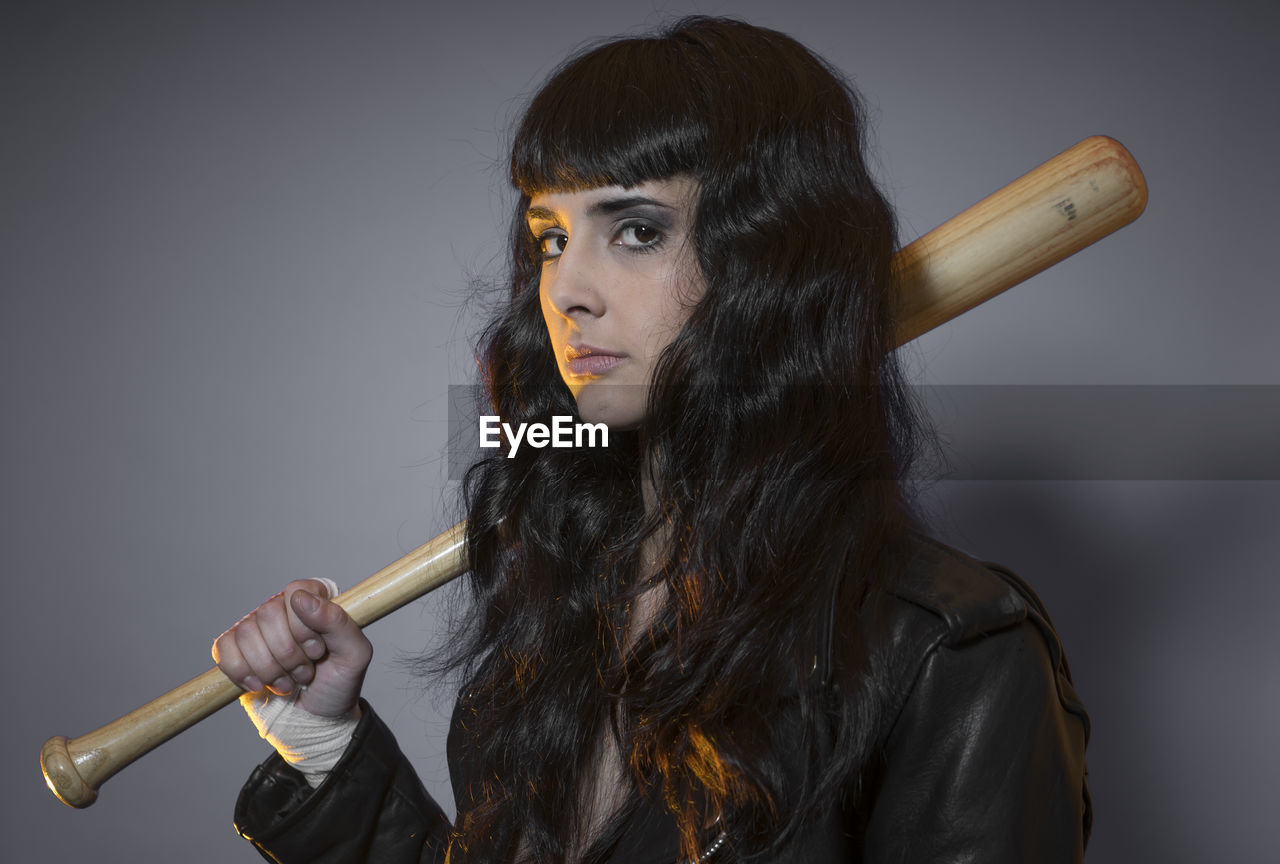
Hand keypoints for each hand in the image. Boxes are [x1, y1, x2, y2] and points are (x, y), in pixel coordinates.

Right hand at [213, 579, 371, 717]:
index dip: (303, 625)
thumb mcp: (355, 655)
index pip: (296, 591)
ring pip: (245, 633)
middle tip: (305, 672)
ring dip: (270, 669)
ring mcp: (258, 629)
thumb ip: (338, 622)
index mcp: (316, 601)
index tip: (317, 651)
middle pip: (267, 614)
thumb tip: (302, 598)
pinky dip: (242, 672)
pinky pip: (224, 648)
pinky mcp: (236, 650)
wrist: (316, 720)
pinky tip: (261, 685)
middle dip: (288, 654)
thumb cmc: (338, 684)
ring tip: (289, 682)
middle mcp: (284, 609)